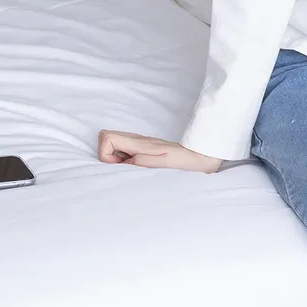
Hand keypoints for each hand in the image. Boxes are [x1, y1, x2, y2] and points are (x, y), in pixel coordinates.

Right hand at [97, 130, 222, 172]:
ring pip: (114, 145)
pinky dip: (124, 161)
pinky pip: (124, 151)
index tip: (120, 165)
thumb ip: (143, 161)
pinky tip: (137, 169)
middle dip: (107, 155)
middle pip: (106, 138)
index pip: (107, 137)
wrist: (200, 156)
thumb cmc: (184, 161)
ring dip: (115, 159)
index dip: (105, 154)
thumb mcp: (164, 163)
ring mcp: (139, 144)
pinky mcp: (143, 149)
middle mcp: (136, 140)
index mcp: (139, 143)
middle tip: (124, 168)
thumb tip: (124, 162)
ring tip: (132, 169)